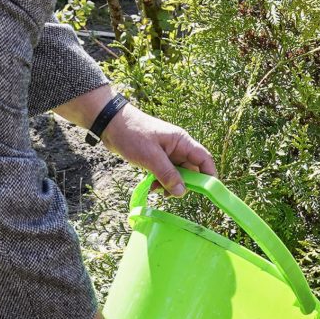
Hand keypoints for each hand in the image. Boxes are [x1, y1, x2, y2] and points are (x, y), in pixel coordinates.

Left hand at [99, 102, 215, 192]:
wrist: (111, 124)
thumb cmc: (133, 134)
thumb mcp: (151, 157)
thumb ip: (167, 174)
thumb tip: (181, 192)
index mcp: (181, 141)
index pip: (204, 159)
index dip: (209, 175)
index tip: (208, 192)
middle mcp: (178, 147)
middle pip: (191, 170)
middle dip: (184, 184)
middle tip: (171, 194)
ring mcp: (167, 152)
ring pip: (178, 173)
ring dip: (170, 184)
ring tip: (157, 189)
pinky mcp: (157, 157)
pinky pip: (165, 173)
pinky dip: (161, 181)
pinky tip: (151, 186)